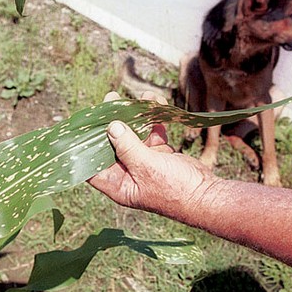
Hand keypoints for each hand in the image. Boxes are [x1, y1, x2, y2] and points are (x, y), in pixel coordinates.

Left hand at [88, 91, 218, 219]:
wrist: (207, 195)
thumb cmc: (175, 190)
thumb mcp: (147, 167)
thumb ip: (128, 147)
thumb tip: (111, 126)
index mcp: (118, 185)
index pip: (93, 166)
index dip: (86, 146)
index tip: (84, 124)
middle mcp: (128, 173)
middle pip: (113, 145)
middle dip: (113, 122)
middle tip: (112, 98)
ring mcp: (144, 163)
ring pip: (134, 135)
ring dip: (137, 116)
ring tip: (141, 95)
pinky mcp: (159, 155)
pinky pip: (152, 134)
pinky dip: (154, 120)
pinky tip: (156, 102)